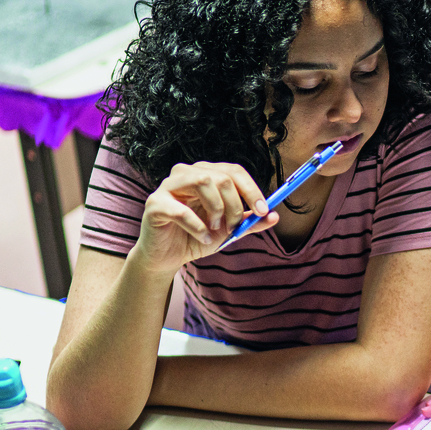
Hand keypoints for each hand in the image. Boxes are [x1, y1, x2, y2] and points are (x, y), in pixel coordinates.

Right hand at [130, 162, 277, 273]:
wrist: (166, 258)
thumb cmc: (196, 237)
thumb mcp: (228, 231)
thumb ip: (249, 222)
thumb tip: (275, 216)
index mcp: (205, 174)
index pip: (234, 171)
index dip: (252, 190)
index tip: (263, 210)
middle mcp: (186, 174)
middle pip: (221, 176)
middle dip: (235, 204)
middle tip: (234, 227)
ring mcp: (168, 186)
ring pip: (202, 182)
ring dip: (216, 209)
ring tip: (215, 229)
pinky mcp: (155, 204)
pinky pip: (181, 210)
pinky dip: (198, 227)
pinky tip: (203, 237)